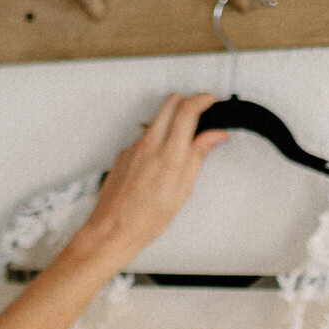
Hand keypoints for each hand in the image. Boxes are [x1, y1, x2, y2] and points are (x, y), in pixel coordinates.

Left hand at [68, 92, 228, 272]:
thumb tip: (215, 136)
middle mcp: (149, 145)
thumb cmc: (146, 219)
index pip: (188, 110)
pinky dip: (156, 139)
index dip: (204, 99)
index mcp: (169, 156)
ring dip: (172, 120)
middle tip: (199, 113)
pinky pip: (145, 135)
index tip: (211, 100)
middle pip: (171, 101)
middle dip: (188, 101)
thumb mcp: (182, 191)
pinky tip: (159, 161)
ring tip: (180, 143)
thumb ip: (198, 156)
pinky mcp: (124, 151)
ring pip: (157, 117)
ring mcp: (134, 146)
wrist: (113, 229)